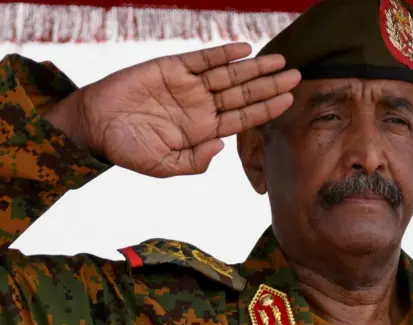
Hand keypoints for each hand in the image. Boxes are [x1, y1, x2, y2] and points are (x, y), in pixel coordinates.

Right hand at [48, 42, 299, 177]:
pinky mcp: (172, 68)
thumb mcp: (164, 165)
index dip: (266, 108)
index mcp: (203, 130)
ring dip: (254, 68)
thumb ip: (194, 161)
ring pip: (229, 75)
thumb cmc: (127, 149)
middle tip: (297, 76)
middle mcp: (201, 106)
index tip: (289, 100)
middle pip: (243, 94)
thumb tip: (221, 147)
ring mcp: (189, 86)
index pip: (243, 118)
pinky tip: (244, 50)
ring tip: (279, 61)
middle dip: (270, 85)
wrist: (94, 125)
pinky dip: (222, 54)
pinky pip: (202, 59)